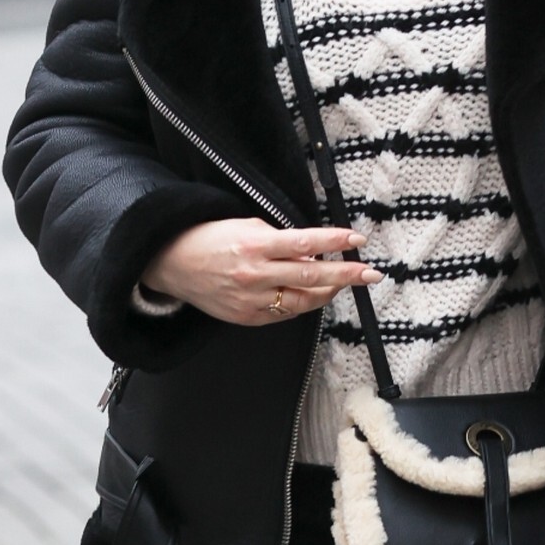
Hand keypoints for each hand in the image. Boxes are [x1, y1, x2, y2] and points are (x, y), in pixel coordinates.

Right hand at [141, 219, 381, 326]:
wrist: (172, 264)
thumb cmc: (209, 238)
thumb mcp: (244, 226)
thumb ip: (279, 239)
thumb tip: (311, 251)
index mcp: (255, 246)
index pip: (305, 243)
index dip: (334, 242)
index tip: (357, 241)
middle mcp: (255, 275)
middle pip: (311, 277)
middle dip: (346, 275)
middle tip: (371, 274)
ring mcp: (251, 300)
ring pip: (302, 301)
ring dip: (328, 293)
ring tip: (344, 283)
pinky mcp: (247, 318)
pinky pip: (284, 314)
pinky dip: (302, 304)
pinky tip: (312, 295)